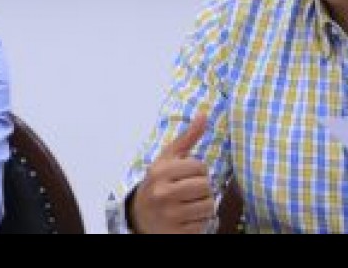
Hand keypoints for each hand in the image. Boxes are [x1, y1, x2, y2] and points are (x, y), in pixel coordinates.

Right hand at [131, 114, 213, 233]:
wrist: (139, 214)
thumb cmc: (158, 181)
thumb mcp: (168, 157)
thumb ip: (188, 137)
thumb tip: (204, 114)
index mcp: (161, 171)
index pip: (200, 167)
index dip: (199, 171)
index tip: (188, 174)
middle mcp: (163, 193)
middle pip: (206, 187)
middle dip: (203, 188)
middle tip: (191, 190)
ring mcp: (169, 215)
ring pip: (208, 206)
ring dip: (204, 205)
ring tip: (191, 203)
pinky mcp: (175, 232)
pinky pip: (203, 225)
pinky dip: (199, 221)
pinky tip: (187, 216)